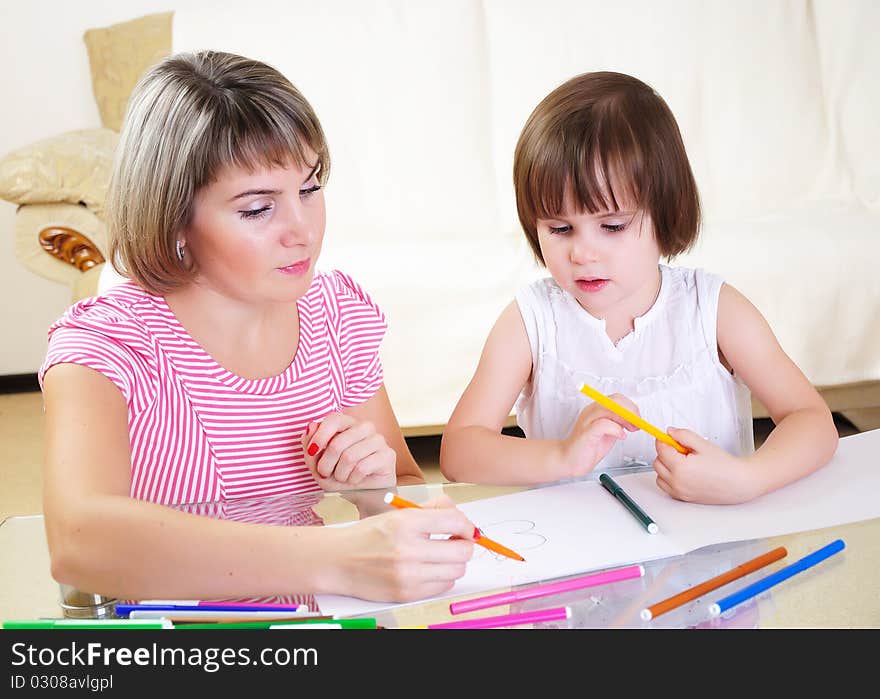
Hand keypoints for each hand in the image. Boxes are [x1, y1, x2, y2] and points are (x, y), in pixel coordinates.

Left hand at [302, 413, 396, 490]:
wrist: (364, 495)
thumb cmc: (341, 476)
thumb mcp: (318, 466)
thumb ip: (311, 447)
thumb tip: (310, 426)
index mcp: (348, 424)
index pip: (334, 419)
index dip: (320, 436)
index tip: (311, 452)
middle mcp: (365, 427)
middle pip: (338, 443)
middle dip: (326, 464)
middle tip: (325, 474)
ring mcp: (378, 439)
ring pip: (349, 456)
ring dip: (340, 474)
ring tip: (343, 478)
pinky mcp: (388, 455)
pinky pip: (362, 467)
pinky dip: (353, 479)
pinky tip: (356, 479)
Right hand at [330, 496, 475, 601]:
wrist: (338, 561)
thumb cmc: (368, 535)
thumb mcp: (397, 513)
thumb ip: (430, 509)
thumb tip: (459, 513)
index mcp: (405, 522)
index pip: (454, 521)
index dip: (467, 525)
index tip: (466, 528)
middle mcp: (407, 549)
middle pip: (462, 550)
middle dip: (464, 544)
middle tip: (456, 542)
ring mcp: (408, 574)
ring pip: (457, 570)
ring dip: (454, 563)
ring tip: (441, 556)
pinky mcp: (407, 594)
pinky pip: (443, 586)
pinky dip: (442, 578)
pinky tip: (430, 569)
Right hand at [556, 393, 639, 478]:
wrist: (568, 460)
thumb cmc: (586, 447)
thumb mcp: (607, 432)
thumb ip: (617, 424)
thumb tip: (633, 420)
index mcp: (596, 410)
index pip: (616, 398)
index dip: (631, 406)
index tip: (637, 418)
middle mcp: (591, 412)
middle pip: (615, 400)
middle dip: (630, 410)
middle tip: (637, 423)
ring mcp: (588, 421)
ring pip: (609, 409)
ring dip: (625, 419)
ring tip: (631, 429)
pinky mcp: (586, 432)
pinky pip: (604, 424)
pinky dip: (616, 429)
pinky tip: (620, 437)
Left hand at [652, 427, 756, 503]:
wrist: (738, 483)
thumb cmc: (725, 466)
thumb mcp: (703, 444)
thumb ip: (683, 435)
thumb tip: (669, 432)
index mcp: (681, 468)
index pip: (661, 449)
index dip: (664, 440)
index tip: (670, 438)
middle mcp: (677, 482)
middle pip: (657, 462)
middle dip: (666, 453)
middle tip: (682, 450)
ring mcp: (679, 492)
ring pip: (659, 475)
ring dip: (666, 466)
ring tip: (685, 462)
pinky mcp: (682, 498)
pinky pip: (666, 486)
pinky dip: (669, 478)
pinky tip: (684, 473)